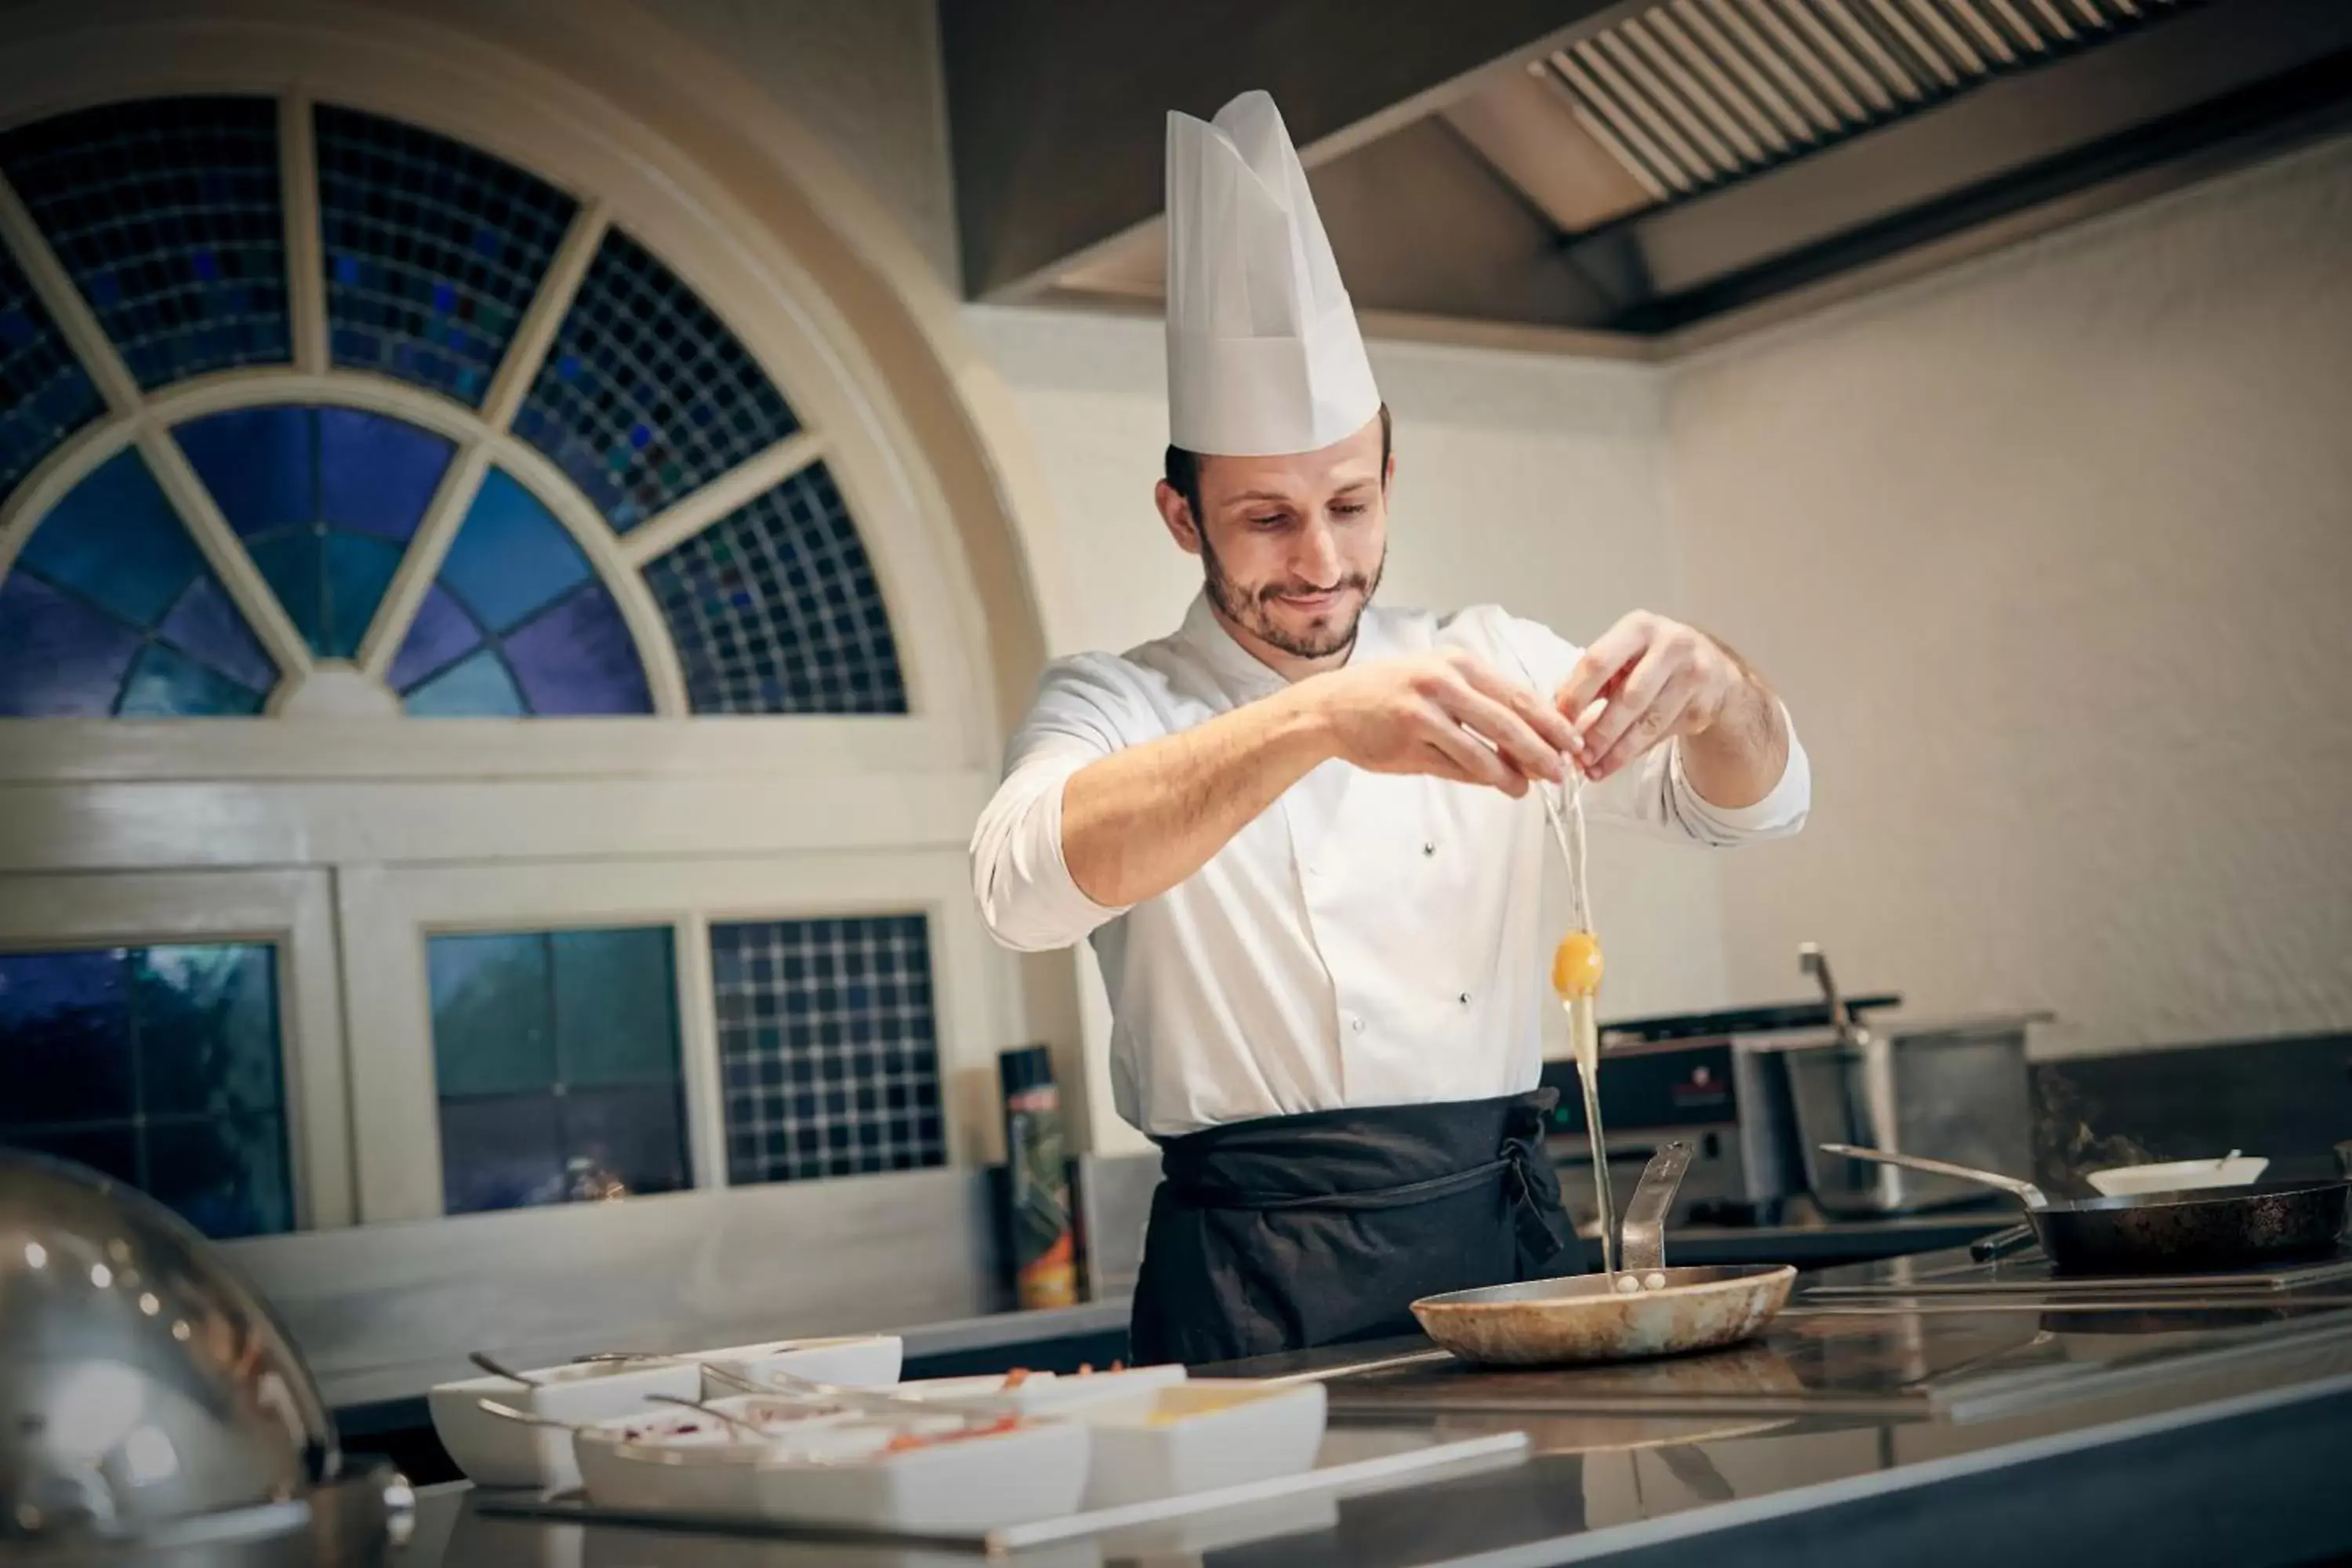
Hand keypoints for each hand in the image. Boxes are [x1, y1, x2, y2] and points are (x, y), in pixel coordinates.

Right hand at [1304, 649, 1579, 795]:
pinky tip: (1499, 785)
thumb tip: (1528, 732)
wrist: (1331, 707)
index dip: (1550, 721)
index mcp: (1457, 662)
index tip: (1572, 740)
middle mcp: (1442, 682)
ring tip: (1529, 787)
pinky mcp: (1408, 743)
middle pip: (1508, 722)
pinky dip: (1482, 778)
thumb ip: (1478, 699)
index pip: (1517, 693)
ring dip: (1513, 774)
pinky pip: (1456, 766)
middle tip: (1562, 770)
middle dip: (1542, 750)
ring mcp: (1424, 714)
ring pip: (1484, 750)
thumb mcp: (1436, 678)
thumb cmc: (1389, 693)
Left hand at [1556, 611, 1748, 781]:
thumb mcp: (1623, 656)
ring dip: (1617, 751)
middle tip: (1576, 756)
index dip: (1575, 695)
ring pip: (1648, 723)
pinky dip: (1636, 752)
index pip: (1599, 661)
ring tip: (1592, 769)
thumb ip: (1591, 678)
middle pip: (1628, 697)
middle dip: (1599, 732)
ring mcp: (1693, 675)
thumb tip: (1555, 714)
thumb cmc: (1651, 661)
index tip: (1557, 721)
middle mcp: (1672, 645)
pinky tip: (1615, 763)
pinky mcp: (1703, 705)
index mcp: (1639, 627)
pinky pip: (1663, 734)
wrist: (1712, 670)